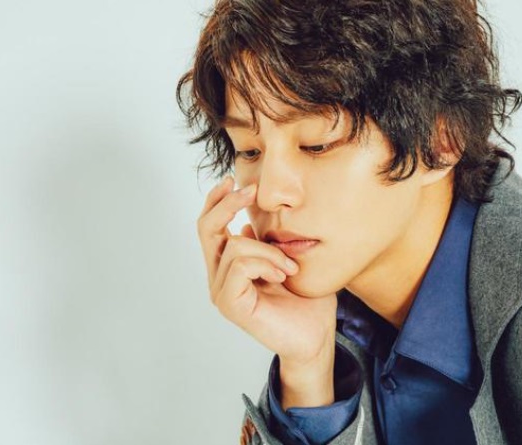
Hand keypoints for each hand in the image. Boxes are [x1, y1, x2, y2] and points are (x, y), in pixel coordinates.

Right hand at [197, 176, 337, 365]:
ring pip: (234, 246)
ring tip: (290, 267)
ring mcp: (221, 291)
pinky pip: (241, 266)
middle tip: (252, 190)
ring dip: (268, 250)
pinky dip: (266, 263)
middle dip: (228, 203)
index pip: (210, 226)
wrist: (315, 336)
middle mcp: (219, 277)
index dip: (217, 201)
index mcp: (228, 265)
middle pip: (206, 228)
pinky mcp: (230, 303)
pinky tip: (282, 276)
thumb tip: (248, 223)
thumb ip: (265, 243)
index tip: (233, 179)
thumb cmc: (305, 300)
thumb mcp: (285, 259)